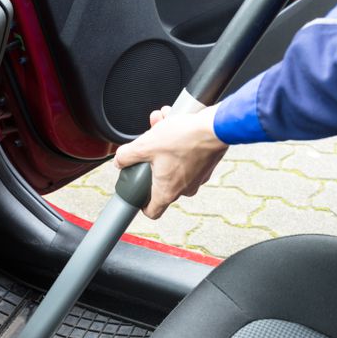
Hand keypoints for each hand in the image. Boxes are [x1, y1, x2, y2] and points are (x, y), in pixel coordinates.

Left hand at [114, 104, 228, 218]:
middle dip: (151, 160)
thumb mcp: (146, 144)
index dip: (141, 204)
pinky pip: (187, 157)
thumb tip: (120, 160)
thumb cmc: (185, 138)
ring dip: (164, 146)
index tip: (138, 193)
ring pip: (173, 164)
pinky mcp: (205, 166)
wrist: (216, 127)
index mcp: (167, 192)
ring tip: (161, 126)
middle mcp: (184, 189)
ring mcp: (197, 179)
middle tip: (148, 144)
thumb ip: (127, 155)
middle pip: (160, 181)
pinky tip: (176, 125)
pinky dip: (180, 143)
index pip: (152, 212)